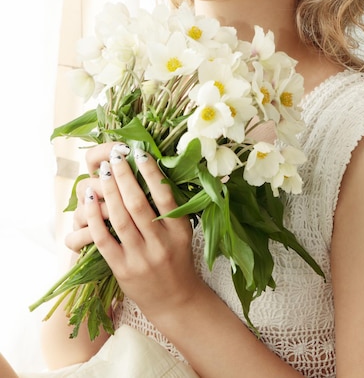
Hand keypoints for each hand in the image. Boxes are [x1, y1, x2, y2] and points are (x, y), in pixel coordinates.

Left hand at [75, 142, 200, 323]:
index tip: (140, 152)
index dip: (151, 172)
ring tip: (102, 172)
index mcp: (179, 231)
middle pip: (138, 204)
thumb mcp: (183, 233)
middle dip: (125, 177)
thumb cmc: (178, 259)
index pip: (165, 196)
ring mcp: (140, 258)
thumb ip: (171, 207)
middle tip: (115, 157)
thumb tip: (152, 171)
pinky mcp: (122, 269)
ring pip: (120, 219)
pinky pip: (104, 240)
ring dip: (109, 192)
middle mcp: (161, 244)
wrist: (175, 301)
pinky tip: (90, 200)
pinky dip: (95, 218)